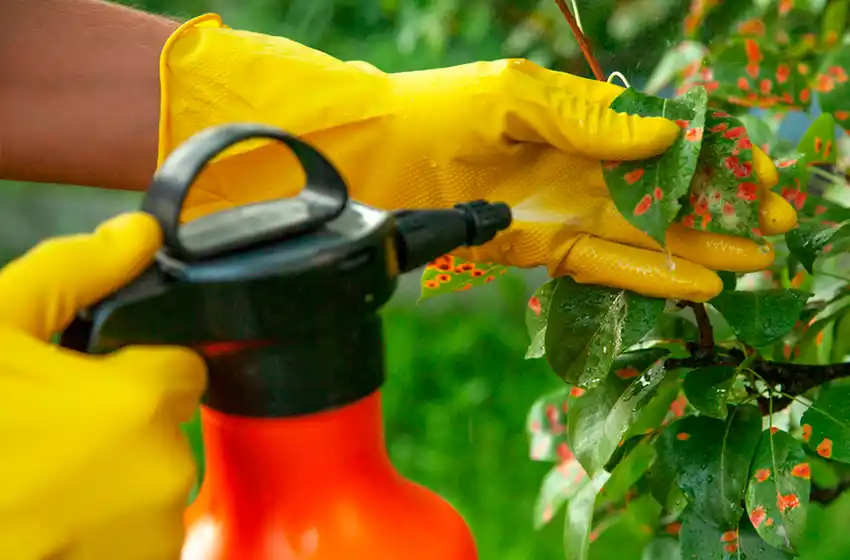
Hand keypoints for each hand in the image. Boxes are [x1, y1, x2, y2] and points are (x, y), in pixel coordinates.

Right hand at [0, 213, 205, 559]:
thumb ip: (72, 273)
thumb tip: (138, 234)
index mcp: (139, 404)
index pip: (183, 368)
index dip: (139, 367)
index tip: (97, 378)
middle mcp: (163, 474)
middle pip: (166, 427)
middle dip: (121, 424)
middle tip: (51, 433)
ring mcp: (150, 538)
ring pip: (151, 484)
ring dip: (112, 480)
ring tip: (42, 482)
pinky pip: (138, 537)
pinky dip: (103, 529)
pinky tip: (50, 521)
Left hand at [158, 14, 796, 301]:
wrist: (377, 154)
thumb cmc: (441, 110)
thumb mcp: (519, 100)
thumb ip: (590, 120)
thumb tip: (668, 132)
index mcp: (580, 123)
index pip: (660, 142)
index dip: (710, 159)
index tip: (756, 173)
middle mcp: (577, 167)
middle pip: (662, 193)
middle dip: (718, 209)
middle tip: (776, 225)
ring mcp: (560, 209)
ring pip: (642, 233)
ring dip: (696, 248)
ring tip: (751, 260)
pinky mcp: (537, 245)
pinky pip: (602, 261)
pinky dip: (646, 272)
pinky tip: (693, 280)